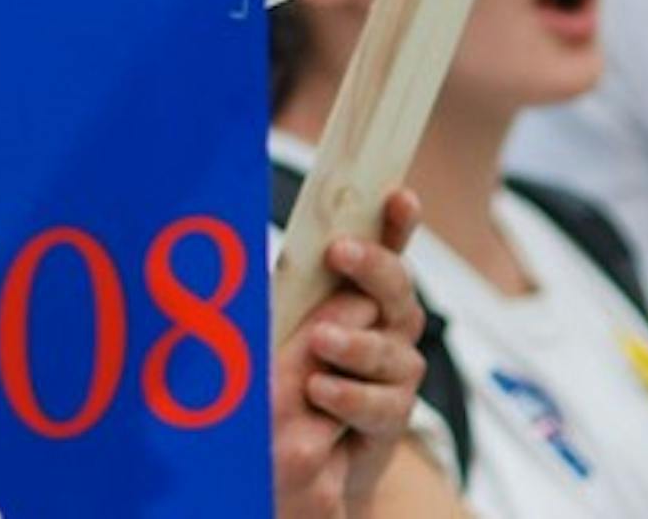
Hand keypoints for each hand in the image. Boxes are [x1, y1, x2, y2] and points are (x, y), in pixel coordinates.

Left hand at [273, 190, 428, 518]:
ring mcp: (393, 374)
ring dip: (355, 342)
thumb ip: (280, 289)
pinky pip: (382, 404)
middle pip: (397, 290)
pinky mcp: (389, 419)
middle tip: (339, 251)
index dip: (396, 222)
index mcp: (356, 292)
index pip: (384, 249)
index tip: (396, 194)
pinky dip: (349, 395)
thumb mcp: (271, 321)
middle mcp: (385, 327)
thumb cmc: (278, 371)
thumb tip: (249, 241)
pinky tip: (320, 390)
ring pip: (392, 350)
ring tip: (319, 340)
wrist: (287, 453)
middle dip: (374, 266)